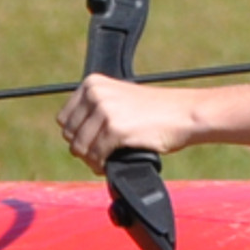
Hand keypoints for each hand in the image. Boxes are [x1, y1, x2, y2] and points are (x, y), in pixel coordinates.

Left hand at [59, 74, 203, 165]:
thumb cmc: (157, 111)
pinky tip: (111, 164)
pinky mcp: (115, 129)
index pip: (64, 119)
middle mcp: (95, 93)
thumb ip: (96, 110)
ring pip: (80, 148)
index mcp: (93, 83)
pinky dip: (101, 165)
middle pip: (69, 135)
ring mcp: (105, 110)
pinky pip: (96, 156)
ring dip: (91, 160)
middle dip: (83, 149)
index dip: (76, 136)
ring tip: (104, 162)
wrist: (185, 113)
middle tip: (99, 156)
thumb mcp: (119, 99)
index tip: (90, 144)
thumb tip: (73, 138)